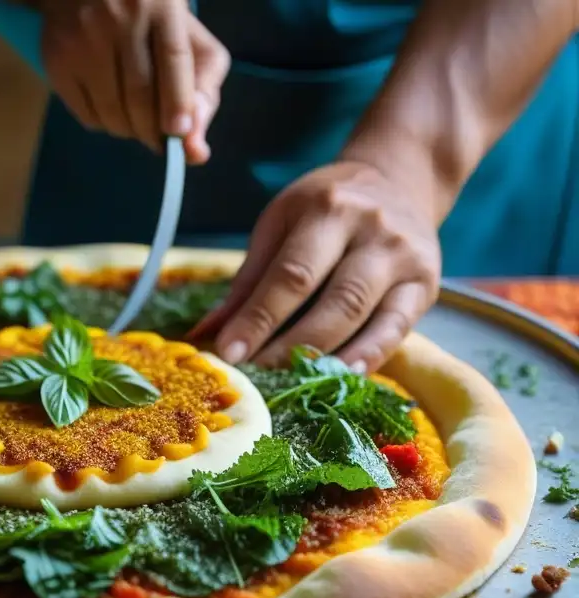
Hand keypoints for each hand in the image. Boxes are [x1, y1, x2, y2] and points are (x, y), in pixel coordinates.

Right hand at [37, 0, 229, 163]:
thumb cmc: (149, 21)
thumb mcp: (188, 38)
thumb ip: (204, 89)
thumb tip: (196, 151)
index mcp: (161, 4)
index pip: (173, 59)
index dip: (178, 102)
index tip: (179, 134)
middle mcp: (119, 17)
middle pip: (140, 94)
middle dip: (154, 130)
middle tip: (160, 140)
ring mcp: (83, 38)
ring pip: (112, 111)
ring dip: (130, 131)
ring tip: (137, 122)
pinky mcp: (57, 59)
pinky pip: (87, 115)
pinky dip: (105, 125)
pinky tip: (112, 108)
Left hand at [190, 161, 441, 372]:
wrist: (398, 181)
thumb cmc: (326, 208)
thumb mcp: (281, 225)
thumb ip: (248, 281)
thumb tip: (205, 333)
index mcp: (327, 210)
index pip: (290, 274)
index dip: (258, 318)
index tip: (229, 353)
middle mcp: (371, 230)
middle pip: (331, 299)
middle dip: (289, 346)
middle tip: (256, 376)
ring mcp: (403, 258)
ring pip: (364, 316)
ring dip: (324, 357)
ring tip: (290, 384)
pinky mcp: (425, 285)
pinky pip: (397, 329)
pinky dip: (369, 356)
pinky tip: (344, 378)